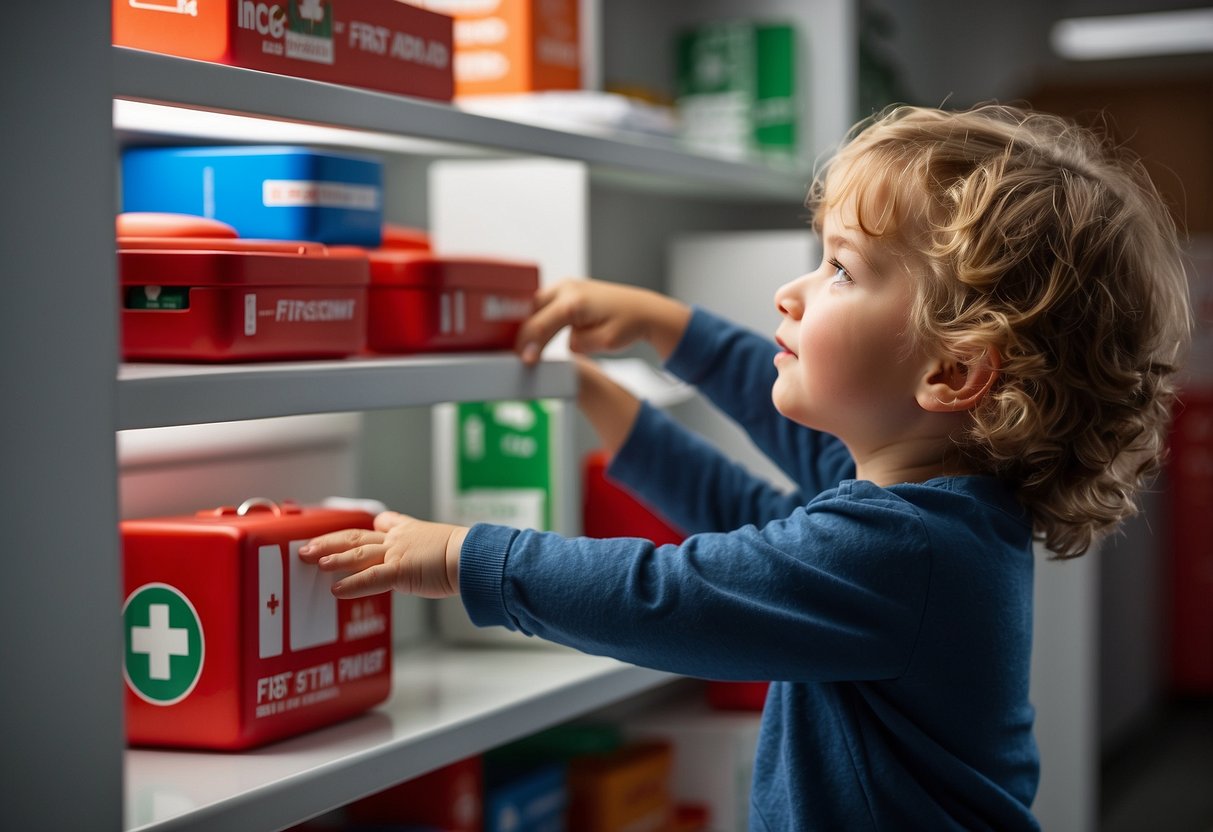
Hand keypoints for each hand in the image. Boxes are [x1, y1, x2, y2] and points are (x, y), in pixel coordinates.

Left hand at [298, 511, 466, 598]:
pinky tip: (335, 589)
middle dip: (330, 541)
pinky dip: (351, 584)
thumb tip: (434, 563)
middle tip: (307, 546)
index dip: (362, 528)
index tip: (346, 531)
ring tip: (311, 561)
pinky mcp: (401, 570)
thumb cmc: (467, 555)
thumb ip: (429, 553)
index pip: (382, 523)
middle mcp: (399, 539)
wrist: (475, 556)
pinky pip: (371, 578)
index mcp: (410, 531)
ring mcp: (398, 553)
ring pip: (358, 552)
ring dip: (332, 557)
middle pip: (357, 535)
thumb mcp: (445, 546)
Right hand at [516, 278, 690, 363]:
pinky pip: (545, 302)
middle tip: (523, 356)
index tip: (525, 362)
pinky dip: (541, 316)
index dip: (529, 346)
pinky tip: (540, 332)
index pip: (540, 325)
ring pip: (536, 305)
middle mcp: (568, 289)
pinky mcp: (569, 288)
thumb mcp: (604, 342)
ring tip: (530, 346)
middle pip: (532, 312)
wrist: (643, 309)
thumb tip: (564, 343)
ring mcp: (567, 285)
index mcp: (575, 302)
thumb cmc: (628, 324)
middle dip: (526, 334)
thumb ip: (578, 345)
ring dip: (532, 323)